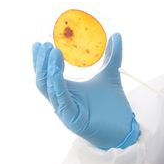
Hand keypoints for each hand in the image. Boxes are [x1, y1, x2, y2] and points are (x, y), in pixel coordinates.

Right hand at [32, 33, 139, 149]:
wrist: (124, 128)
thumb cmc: (113, 106)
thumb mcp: (111, 76)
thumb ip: (112, 56)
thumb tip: (116, 35)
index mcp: (67, 91)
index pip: (47, 74)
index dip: (41, 60)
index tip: (39, 43)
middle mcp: (62, 100)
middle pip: (43, 80)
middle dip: (40, 62)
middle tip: (42, 45)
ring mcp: (64, 110)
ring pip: (48, 88)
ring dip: (48, 69)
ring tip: (51, 52)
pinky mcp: (71, 118)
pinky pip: (60, 98)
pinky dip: (57, 83)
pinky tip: (56, 69)